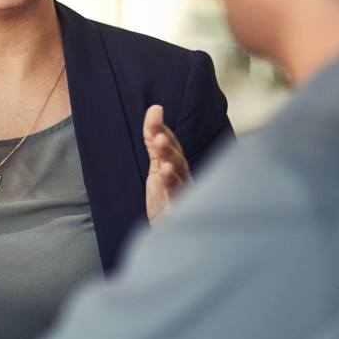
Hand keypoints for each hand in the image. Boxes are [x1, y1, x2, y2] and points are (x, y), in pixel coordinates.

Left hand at [143, 104, 191, 224]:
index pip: (171, 143)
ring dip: (172, 166)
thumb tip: (155, 108)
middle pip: (177, 160)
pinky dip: (173, 190)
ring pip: (178, 178)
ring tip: (163, 159)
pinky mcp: (177, 212)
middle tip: (159, 137)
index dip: (161, 128)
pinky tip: (166, 176)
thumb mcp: (157, 165)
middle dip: (168, 148)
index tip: (154, 111)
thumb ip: (154, 141)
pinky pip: (176, 200)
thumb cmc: (167, 195)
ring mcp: (182, 195)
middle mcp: (183, 178)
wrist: (170, 229)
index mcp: (177, 165)